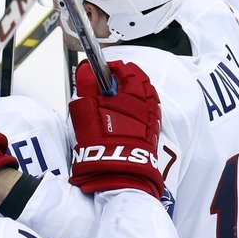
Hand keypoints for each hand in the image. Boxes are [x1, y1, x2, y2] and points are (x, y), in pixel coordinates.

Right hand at [68, 60, 163, 197]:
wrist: (118, 170)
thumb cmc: (102, 140)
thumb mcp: (86, 108)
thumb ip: (87, 85)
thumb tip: (85, 69)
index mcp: (132, 92)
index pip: (125, 70)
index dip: (112, 68)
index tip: (101, 71)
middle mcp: (147, 102)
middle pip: (140, 80)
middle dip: (125, 77)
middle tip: (110, 81)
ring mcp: (151, 117)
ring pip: (146, 96)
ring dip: (134, 91)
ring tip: (118, 97)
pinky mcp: (152, 131)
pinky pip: (149, 111)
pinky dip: (140, 106)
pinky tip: (128, 113)